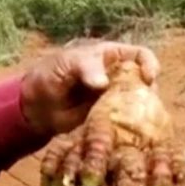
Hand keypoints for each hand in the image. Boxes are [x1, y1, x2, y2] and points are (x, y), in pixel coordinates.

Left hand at [20, 42, 159, 136]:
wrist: (34, 106)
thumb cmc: (48, 75)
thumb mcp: (64, 64)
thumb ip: (85, 67)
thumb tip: (104, 83)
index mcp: (109, 56)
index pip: (140, 55)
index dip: (150, 64)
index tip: (148, 78)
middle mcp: (117, 76)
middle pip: (145, 81)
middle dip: (148, 92)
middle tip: (142, 105)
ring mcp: (115, 98)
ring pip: (140, 102)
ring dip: (142, 110)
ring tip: (134, 119)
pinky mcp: (110, 118)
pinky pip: (128, 120)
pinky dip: (131, 125)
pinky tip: (127, 130)